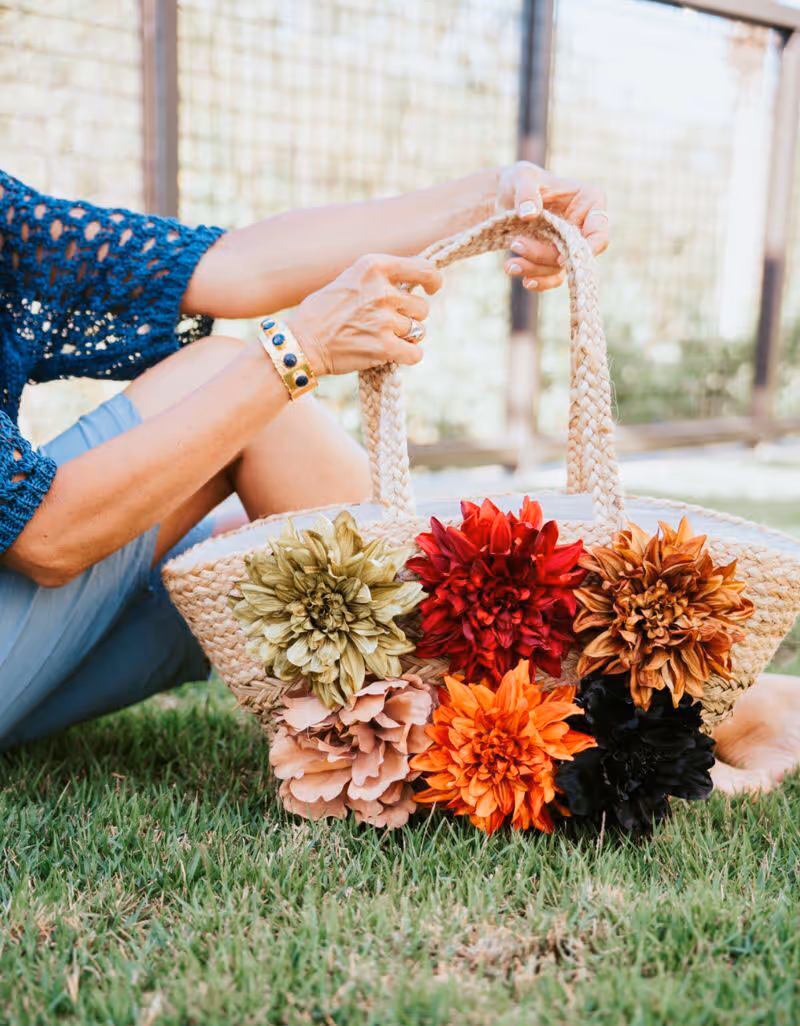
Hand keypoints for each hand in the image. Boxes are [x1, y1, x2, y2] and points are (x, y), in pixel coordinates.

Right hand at [286, 254, 441, 375]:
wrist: (301, 342)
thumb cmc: (322, 312)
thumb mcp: (350, 279)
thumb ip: (380, 279)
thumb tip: (413, 285)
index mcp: (373, 266)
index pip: (423, 270)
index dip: (433, 281)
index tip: (431, 289)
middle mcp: (381, 290)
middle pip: (422, 307)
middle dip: (409, 317)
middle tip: (386, 324)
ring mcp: (383, 319)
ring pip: (418, 331)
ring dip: (405, 337)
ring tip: (380, 337)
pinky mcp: (384, 346)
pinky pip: (415, 353)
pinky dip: (407, 356)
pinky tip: (391, 354)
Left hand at [497, 161, 608, 291]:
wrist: (504, 198)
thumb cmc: (520, 181)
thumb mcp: (521, 178)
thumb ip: (526, 192)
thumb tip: (529, 213)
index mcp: (589, 201)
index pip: (599, 232)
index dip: (588, 249)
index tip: (562, 258)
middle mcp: (584, 226)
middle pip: (574, 253)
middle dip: (544, 255)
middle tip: (516, 244)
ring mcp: (570, 245)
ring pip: (560, 268)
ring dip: (534, 268)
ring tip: (509, 264)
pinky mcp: (555, 259)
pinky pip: (552, 278)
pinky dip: (537, 281)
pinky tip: (522, 277)